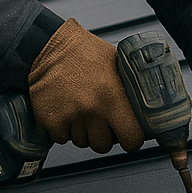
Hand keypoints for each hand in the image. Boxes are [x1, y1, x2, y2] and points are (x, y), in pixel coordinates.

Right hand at [28, 18, 144, 153]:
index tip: (127, 135)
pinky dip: (62, 128)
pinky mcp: (50, 120)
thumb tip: (143, 107)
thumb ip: (128, 89)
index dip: (131, 139)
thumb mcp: (116, 63)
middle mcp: (92, 110)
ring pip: (81, 142)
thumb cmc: (82, 52)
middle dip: (103, 135)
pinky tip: (64, 109)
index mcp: (113, 97)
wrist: (48, 46)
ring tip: (79, 108)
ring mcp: (70, 117)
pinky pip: (61, 138)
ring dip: (82, 131)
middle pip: (103, 145)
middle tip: (99, 118)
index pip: (132, 139)